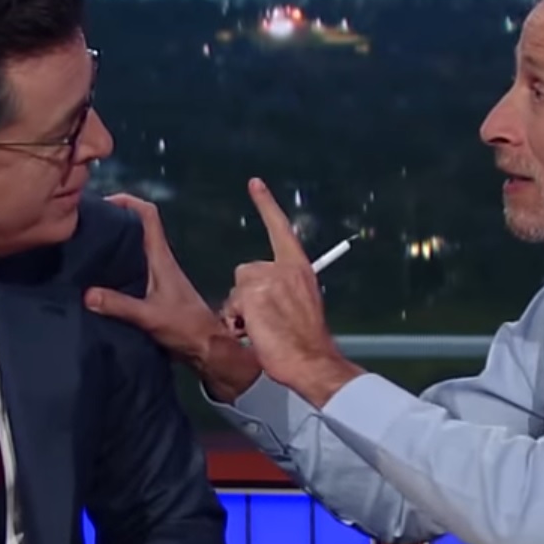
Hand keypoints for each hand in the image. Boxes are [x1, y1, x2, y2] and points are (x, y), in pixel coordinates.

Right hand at [84, 194, 259, 399]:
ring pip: (133, 249)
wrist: (206, 348)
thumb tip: (87, 294)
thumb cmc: (185, 326)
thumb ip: (120, 305)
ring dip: (113, 244)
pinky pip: (131, 269)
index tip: (103, 202)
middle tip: (84, 225)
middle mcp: (159, 260)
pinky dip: (115, 266)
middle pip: (137, 228)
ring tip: (84, 247)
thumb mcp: (149, 316)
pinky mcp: (153, 291)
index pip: (148, 215)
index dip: (128, 201)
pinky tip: (96, 277)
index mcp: (161, 257)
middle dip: (113, 220)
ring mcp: (157, 275)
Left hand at [227, 178, 364, 406]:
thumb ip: (284, 291)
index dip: (266, 205)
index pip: (281, 228)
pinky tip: (253, 333)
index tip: (254, 183)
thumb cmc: (307, 341)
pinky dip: (237, 321)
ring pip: (237, 290)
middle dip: (247, 296)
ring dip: (241, 311)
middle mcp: (285, 268)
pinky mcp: (253, 294)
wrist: (311, 360)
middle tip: (264, 322)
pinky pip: (232, 306)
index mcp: (299, 268)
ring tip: (261, 330)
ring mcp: (269, 280)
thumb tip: (267, 297)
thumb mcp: (302, 305)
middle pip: (247, 270)